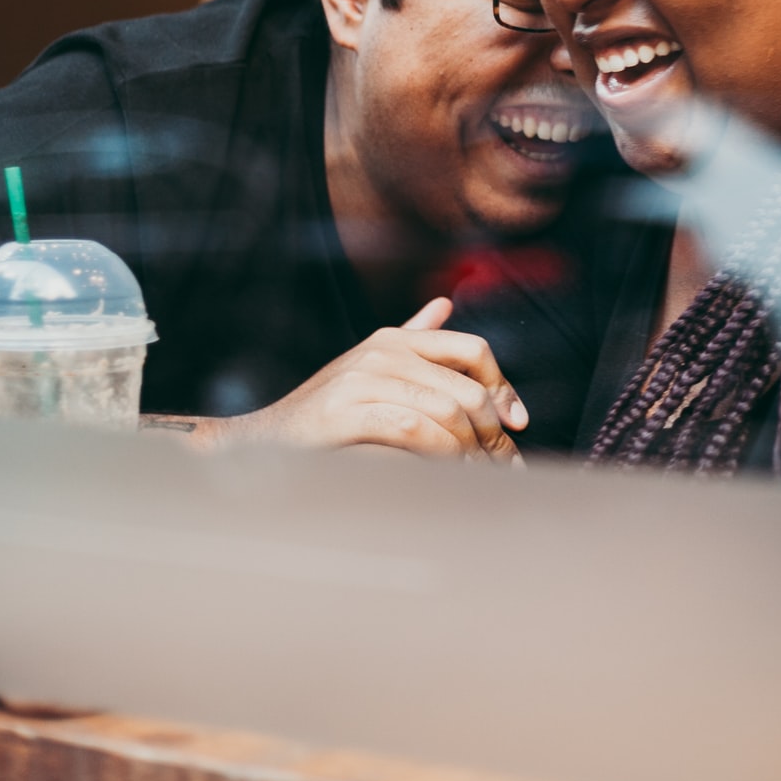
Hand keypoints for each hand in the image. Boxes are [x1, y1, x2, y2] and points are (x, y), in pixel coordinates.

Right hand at [225, 298, 529, 463]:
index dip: (503, 386)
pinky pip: (415, 430)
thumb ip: (411, 337)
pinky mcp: (347, 412)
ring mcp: (363, 379)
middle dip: (495, 432)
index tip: (518, 424)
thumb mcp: (370, 368)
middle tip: (507, 467)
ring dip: (473, 450)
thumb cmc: (323, 414)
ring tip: (482, 477)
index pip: (472, 349)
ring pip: (447, 409)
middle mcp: (383, 351)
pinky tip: (450, 474)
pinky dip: (442, 454)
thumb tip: (445, 303)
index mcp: (394, 339)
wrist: (262, 442)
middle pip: (466, 386)